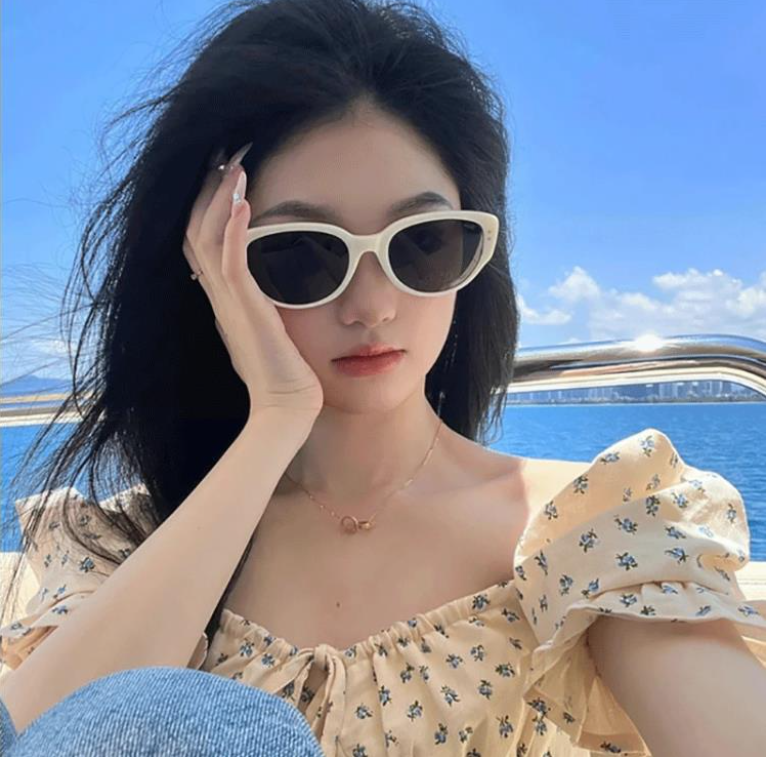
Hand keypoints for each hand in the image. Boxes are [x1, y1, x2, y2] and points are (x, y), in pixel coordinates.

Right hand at [182, 144, 324, 420]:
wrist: (287, 407)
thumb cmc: (284, 370)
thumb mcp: (266, 325)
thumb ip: (258, 300)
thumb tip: (266, 277)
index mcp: (222, 296)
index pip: (202, 238)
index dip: (207, 202)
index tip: (225, 170)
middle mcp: (218, 295)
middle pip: (196, 229)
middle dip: (208, 188)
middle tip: (226, 152)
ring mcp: (229, 303)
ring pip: (207, 239)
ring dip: (219, 199)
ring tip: (235, 164)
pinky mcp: (248, 312)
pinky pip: (232, 264)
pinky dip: (234, 231)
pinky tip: (243, 203)